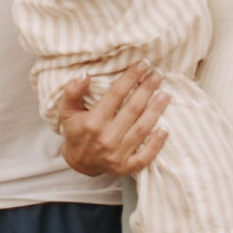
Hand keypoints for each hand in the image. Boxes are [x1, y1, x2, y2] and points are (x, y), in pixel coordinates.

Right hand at [52, 65, 164, 180]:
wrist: (78, 162)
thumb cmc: (76, 131)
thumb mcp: (66, 110)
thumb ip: (72, 92)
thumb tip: (85, 75)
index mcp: (93, 122)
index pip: (116, 94)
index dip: (130, 78)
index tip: (143, 64)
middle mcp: (106, 138)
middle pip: (132, 109)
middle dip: (147, 89)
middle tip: (158, 75)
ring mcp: (117, 154)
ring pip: (141, 129)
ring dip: (155, 111)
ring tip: (165, 95)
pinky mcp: (125, 167)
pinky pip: (145, 157)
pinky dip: (156, 144)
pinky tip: (165, 129)